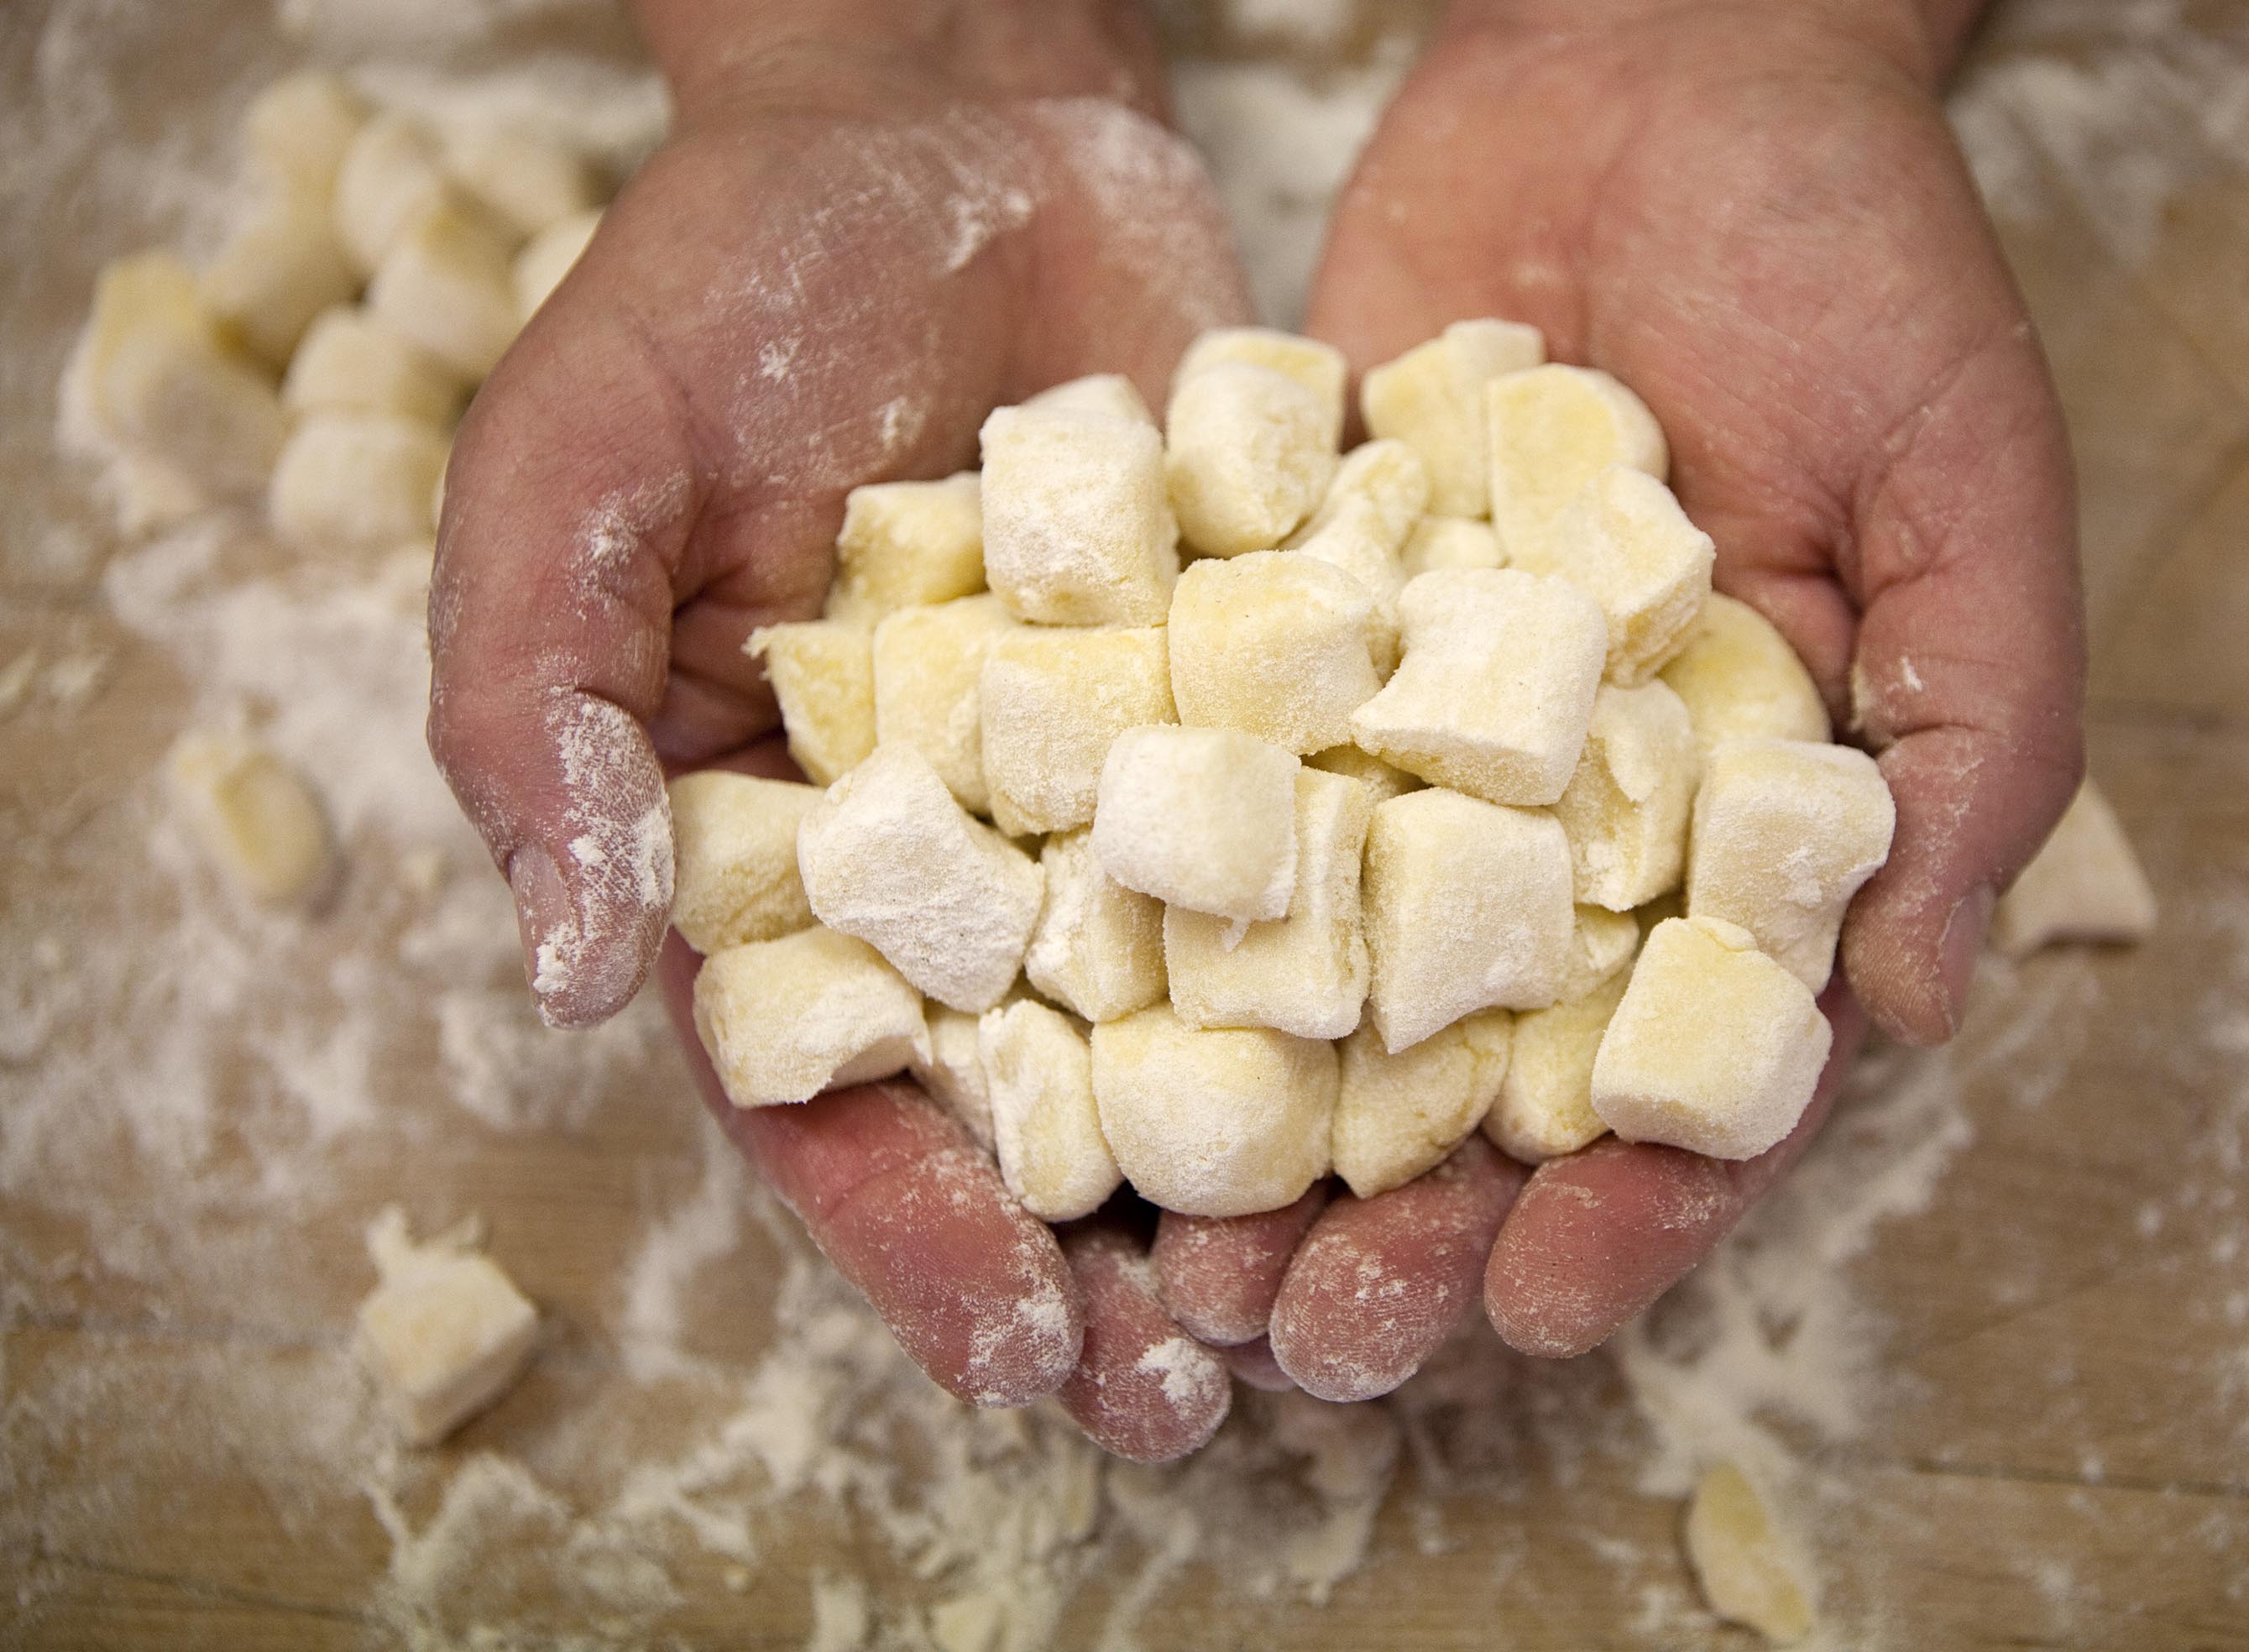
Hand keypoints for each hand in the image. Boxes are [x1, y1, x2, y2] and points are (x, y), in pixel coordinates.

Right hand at [426, 0, 1253, 1455]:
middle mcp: (961, 863)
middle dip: (1108, 1260)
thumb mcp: (570, 466)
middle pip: (1027, 1105)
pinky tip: (1475, 1064)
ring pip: (1196, 1020)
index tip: (1021, 1349)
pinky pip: (1328, 853)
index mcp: (774, 862)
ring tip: (1365, 1290)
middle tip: (1214, 1392)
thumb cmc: (722, 277)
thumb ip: (539, 707)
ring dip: (1268, 1169)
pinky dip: (1389, 961)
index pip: (829, 1096)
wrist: (951, 115)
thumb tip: (573, 981)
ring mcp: (1123, 794)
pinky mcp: (1262, 704)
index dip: (912, 1236)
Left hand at [1154, 0, 2082, 1392]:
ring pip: (1321, 987)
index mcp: (1739, 847)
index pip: (1690, 1082)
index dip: (1628, 1215)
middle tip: (1308, 1341)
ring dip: (1251, 1131)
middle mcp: (1562, 830)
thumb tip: (1909, 1012)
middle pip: (1480, 1082)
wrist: (1656, 66)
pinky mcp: (1281, 652)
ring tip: (1167, 1253)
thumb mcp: (1972, 497)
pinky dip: (1139, 919)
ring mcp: (1410, 750)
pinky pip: (1205, 802)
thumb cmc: (1864, 276)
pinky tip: (1062, 1022)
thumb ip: (1973, 744)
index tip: (1539, 1309)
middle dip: (1403, 1224)